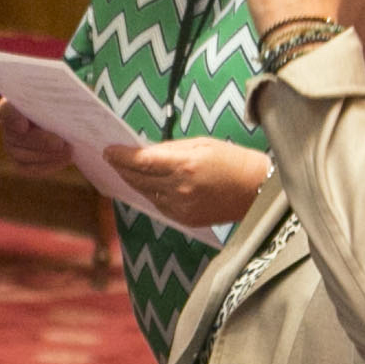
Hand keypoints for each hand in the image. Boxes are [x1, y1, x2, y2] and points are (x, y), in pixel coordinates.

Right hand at [0, 100, 70, 174]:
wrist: (62, 116)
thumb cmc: (59, 101)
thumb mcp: (59, 97)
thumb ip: (58, 100)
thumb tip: (66, 107)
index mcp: (13, 104)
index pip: (6, 111)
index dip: (12, 118)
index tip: (23, 126)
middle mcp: (8, 126)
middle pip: (16, 137)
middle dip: (40, 142)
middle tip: (60, 143)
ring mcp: (12, 146)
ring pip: (22, 155)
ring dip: (48, 155)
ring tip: (69, 151)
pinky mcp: (21, 161)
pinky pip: (30, 168)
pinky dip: (49, 165)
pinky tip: (66, 159)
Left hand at [101, 138, 269, 228]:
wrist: (256, 190)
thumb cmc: (230, 161)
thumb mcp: (200, 144)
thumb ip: (169, 149)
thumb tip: (143, 151)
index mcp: (185, 165)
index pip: (142, 161)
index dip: (121, 156)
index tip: (108, 151)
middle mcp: (180, 188)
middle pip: (138, 179)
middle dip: (121, 168)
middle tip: (110, 159)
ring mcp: (181, 207)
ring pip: (145, 193)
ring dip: (132, 181)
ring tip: (123, 170)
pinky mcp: (185, 219)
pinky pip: (158, 205)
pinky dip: (149, 194)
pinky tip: (145, 185)